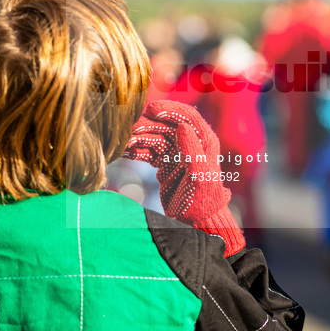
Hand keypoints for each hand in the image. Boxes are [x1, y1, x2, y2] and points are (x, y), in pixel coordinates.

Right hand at [124, 100, 244, 255]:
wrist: (195, 221)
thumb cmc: (202, 202)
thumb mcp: (199, 178)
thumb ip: (193, 152)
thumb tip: (183, 127)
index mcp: (204, 142)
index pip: (187, 116)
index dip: (170, 109)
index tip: (151, 109)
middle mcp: (190, 143)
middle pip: (166, 125)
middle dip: (148, 125)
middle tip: (131, 129)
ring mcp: (177, 152)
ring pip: (154, 137)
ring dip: (139, 138)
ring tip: (124, 142)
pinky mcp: (165, 163)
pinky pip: (148, 150)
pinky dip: (137, 150)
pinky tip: (124, 151)